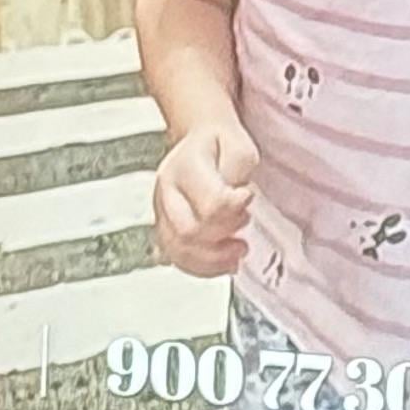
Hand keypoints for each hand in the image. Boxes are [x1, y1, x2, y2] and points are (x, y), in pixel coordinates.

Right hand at [153, 122, 258, 276]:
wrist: (202, 142)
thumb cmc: (221, 145)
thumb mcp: (240, 146)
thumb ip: (239, 170)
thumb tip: (237, 199)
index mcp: (185, 166)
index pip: (209, 202)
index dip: (233, 209)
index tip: (248, 199)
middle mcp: (167, 191)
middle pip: (189, 231)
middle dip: (223, 238)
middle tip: (244, 227)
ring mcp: (162, 212)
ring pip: (178, 250)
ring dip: (213, 260)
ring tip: (237, 253)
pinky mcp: (165, 228)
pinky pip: (176, 258)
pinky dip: (202, 267)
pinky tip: (222, 264)